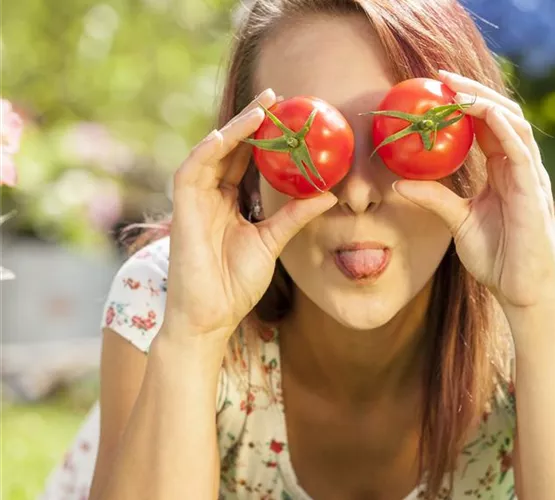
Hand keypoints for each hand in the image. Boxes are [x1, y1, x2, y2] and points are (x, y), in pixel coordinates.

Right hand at [162, 89, 336, 342]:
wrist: (212, 316)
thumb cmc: (236, 283)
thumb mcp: (274, 240)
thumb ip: (296, 215)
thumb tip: (330, 194)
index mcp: (228, 202)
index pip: (246, 159)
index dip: (265, 136)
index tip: (289, 115)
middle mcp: (210, 195)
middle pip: (231, 148)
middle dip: (252, 121)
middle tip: (278, 97)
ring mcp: (195, 200)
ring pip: (212, 151)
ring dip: (235, 128)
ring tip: (262, 109)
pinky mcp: (182, 208)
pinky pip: (193, 169)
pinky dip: (211, 148)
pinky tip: (234, 133)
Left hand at [392, 70, 554, 308]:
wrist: (521, 291)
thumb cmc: (497, 258)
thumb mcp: (457, 221)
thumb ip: (434, 199)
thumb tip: (398, 184)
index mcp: (503, 171)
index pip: (486, 125)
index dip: (464, 103)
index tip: (435, 87)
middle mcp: (518, 167)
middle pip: (501, 114)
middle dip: (473, 90)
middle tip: (441, 76)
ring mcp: (529, 176)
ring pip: (513, 123)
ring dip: (485, 101)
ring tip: (455, 88)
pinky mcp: (533, 190)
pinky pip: (520, 149)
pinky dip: (501, 126)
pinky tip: (481, 111)